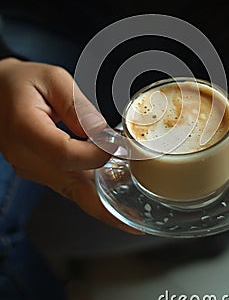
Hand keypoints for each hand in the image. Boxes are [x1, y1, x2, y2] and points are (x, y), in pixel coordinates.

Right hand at [0, 58, 139, 233]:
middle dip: (104, 205)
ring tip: (129, 216)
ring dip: (99, 203)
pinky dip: (89, 192)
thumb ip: (78, 107)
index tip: (118, 145)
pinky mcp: (36, 170)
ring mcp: (28, 167)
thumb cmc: (22, 82)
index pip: (64, 154)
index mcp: (24, 129)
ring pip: (69, 190)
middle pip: (69, 185)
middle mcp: (23, 156)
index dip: (95, 154)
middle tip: (133, 219)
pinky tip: (110, 198)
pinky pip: (66, 184)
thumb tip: (104, 133)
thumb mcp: (53, 80)